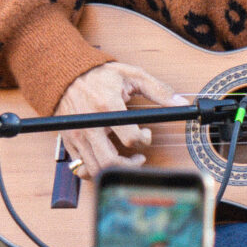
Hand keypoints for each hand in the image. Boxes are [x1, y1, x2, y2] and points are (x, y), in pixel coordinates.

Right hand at [57, 61, 182, 177]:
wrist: (66, 74)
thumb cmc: (99, 75)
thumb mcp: (132, 75)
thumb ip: (158, 90)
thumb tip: (180, 103)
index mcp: (107, 107)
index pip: (130, 138)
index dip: (145, 140)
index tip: (147, 133)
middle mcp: (90, 125)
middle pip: (110, 161)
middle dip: (130, 166)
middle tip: (139, 158)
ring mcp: (77, 135)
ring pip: (96, 169)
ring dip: (115, 171)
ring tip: (125, 161)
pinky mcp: (69, 142)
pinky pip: (81, 168)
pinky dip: (95, 172)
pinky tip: (105, 162)